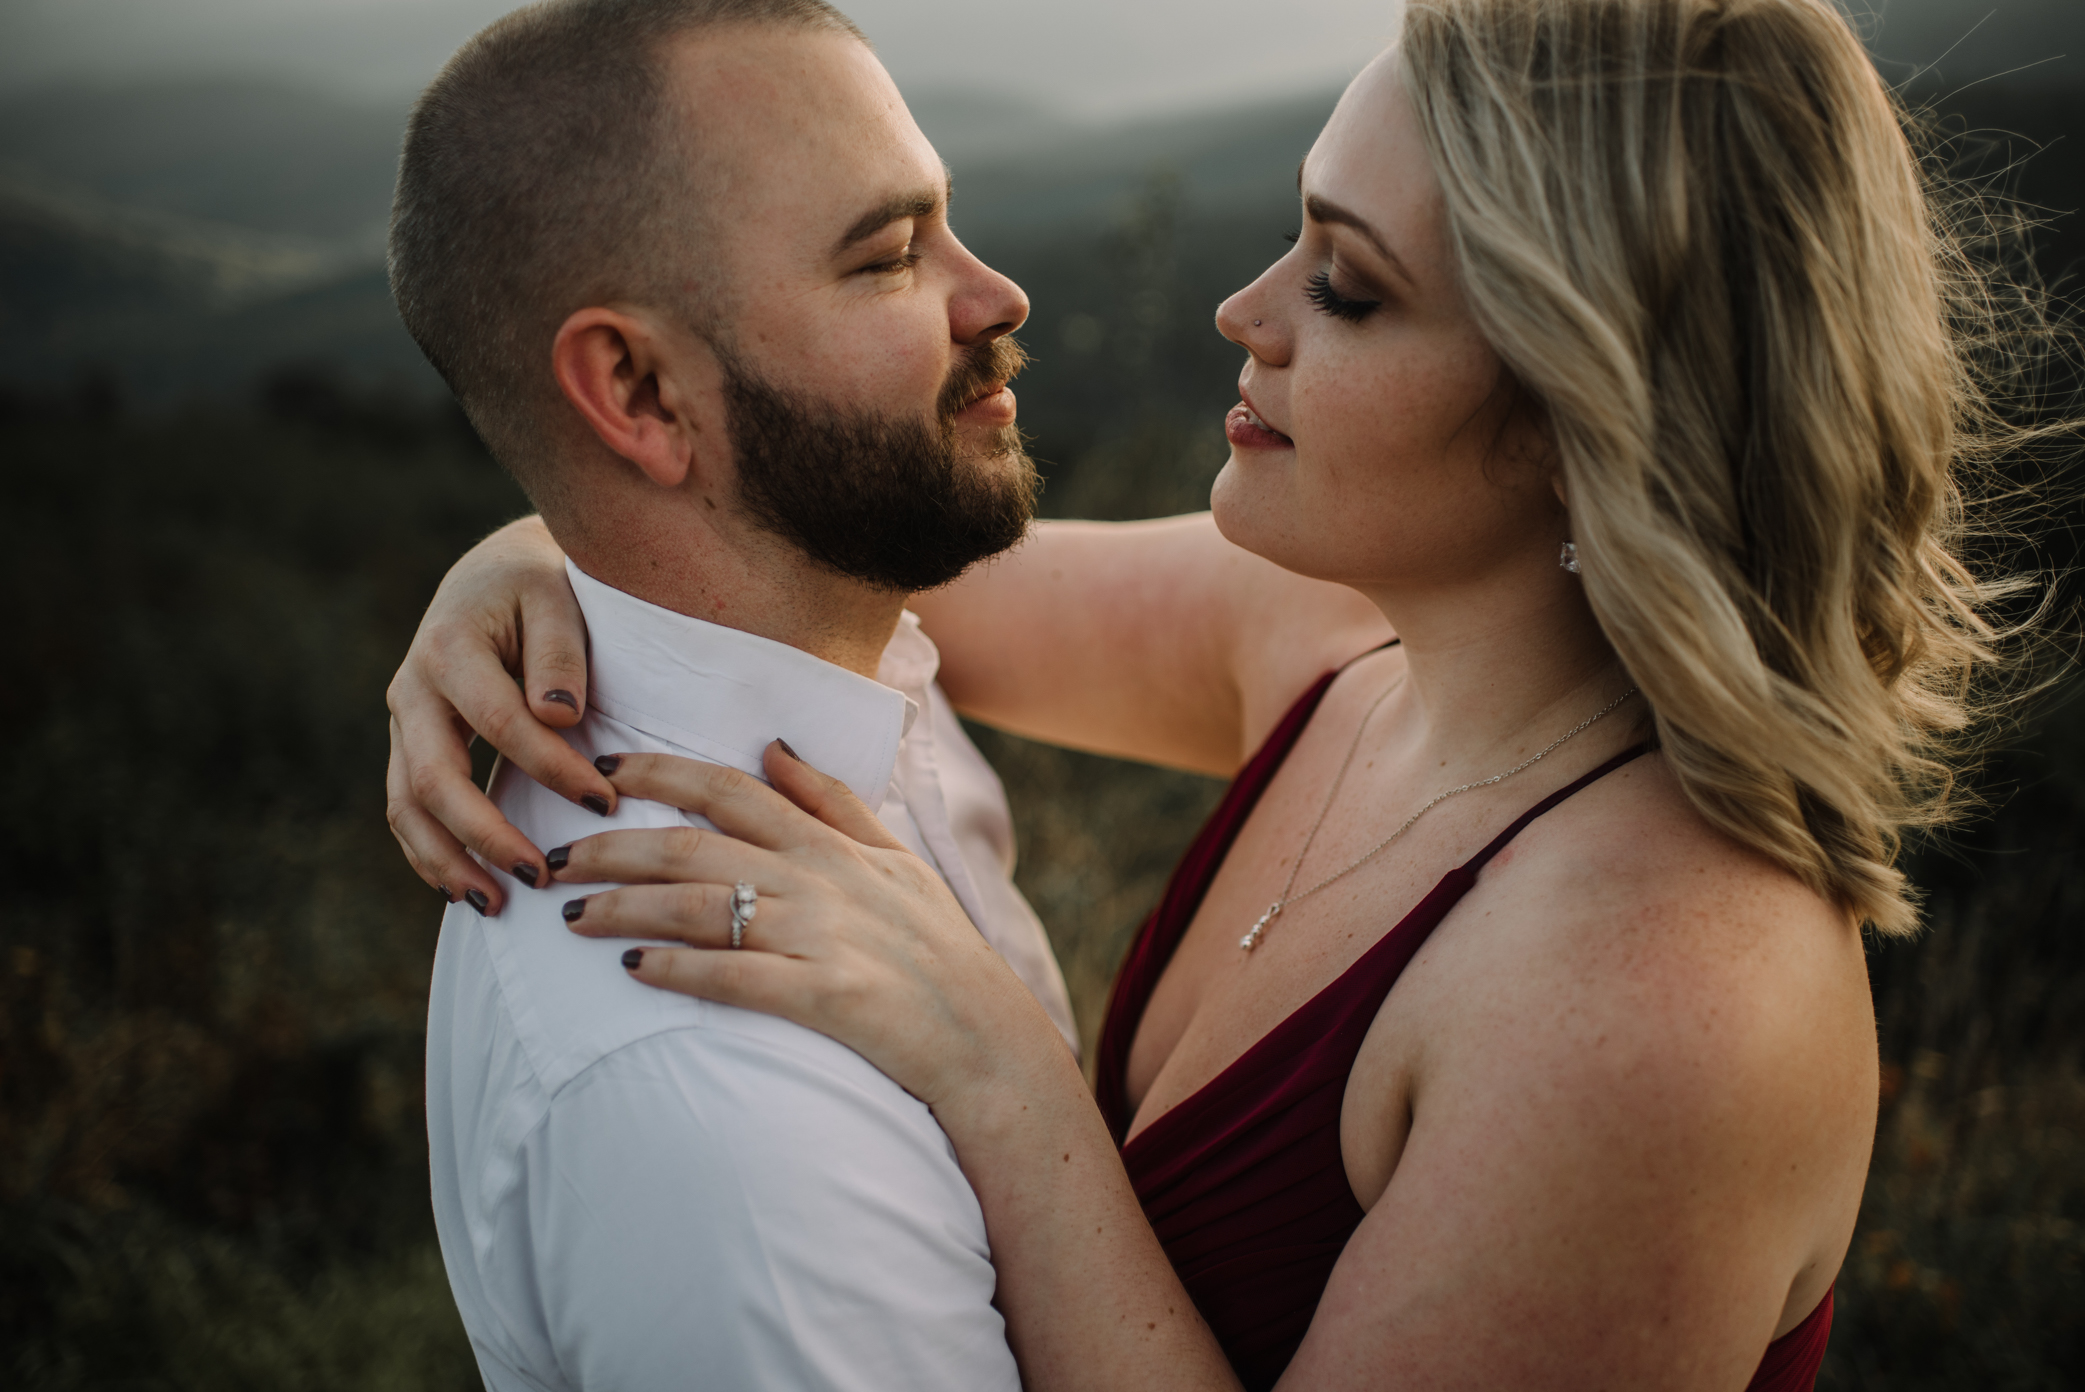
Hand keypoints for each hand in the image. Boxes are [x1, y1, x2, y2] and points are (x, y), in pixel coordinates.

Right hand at [385, 516, 618, 913]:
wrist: (492, 576)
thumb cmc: (539, 587)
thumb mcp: (556, 598)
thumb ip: (560, 654)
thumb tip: (559, 716)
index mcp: (449, 646)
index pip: (500, 721)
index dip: (549, 765)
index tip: (604, 801)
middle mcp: (412, 687)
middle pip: (435, 778)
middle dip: (485, 835)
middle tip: (540, 879)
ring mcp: (404, 720)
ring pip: (406, 805)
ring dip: (446, 862)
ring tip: (495, 906)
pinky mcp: (409, 744)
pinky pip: (406, 808)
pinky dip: (431, 853)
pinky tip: (467, 890)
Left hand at [554, 743, 1066, 1109]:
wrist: (985, 1039)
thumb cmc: (938, 950)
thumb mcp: (895, 859)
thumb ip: (832, 801)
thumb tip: (772, 746)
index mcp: (830, 844)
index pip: (728, 788)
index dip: (658, 772)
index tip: (600, 767)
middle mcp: (819, 881)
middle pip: (694, 846)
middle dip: (613, 846)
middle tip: (555, 854)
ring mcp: (820, 938)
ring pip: (699, 907)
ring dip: (626, 909)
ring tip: (572, 917)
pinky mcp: (822, 997)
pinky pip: (733, 976)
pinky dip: (679, 970)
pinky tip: (634, 972)